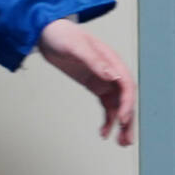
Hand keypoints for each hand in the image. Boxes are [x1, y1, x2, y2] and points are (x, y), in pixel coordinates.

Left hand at [36, 18, 136, 145]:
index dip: (127, 103)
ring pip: (117, 106)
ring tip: (120, 143)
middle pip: (125, 99)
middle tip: (126, 140)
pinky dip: (107, 120)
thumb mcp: (75, 46)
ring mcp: (104, 80)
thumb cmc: (61, 34)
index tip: (122, 119)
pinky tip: (104, 133)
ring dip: (120, 124)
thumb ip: (94, 60)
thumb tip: (112, 75)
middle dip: (127, 120)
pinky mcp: (94, 85)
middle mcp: (112, 72)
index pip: (126, 86)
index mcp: (112, 61)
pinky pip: (106, 105)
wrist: (46, 32)